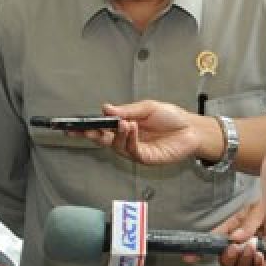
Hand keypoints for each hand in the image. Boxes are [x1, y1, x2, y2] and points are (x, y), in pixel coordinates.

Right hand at [84, 101, 212, 165]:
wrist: (192, 129)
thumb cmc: (171, 118)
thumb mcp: (147, 108)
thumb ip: (126, 110)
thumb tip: (106, 108)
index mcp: (125, 126)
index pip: (102, 128)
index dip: (88, 127)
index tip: (73, 126)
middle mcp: (127, 140)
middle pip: (104, 140)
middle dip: (93, 136)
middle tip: (86, 130)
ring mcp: (136, 150)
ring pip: (117, 146)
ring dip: (117, 134)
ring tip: (124, 123)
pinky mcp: (146, 158)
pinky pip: (132, 151)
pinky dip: (130, 139)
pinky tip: (132, 128)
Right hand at [187, 199, 265, 265]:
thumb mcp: (259, 209)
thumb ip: (247, 223)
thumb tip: (234, 239)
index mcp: (235, 230)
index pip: (214, 242)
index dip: (200, 251)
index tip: (189, 257)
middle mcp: (243, 245)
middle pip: (225, 261)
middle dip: (227, 258)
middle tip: (235, 248)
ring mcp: (256, 255)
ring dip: (243, 261)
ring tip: (252, 247)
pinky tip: (261, 256)